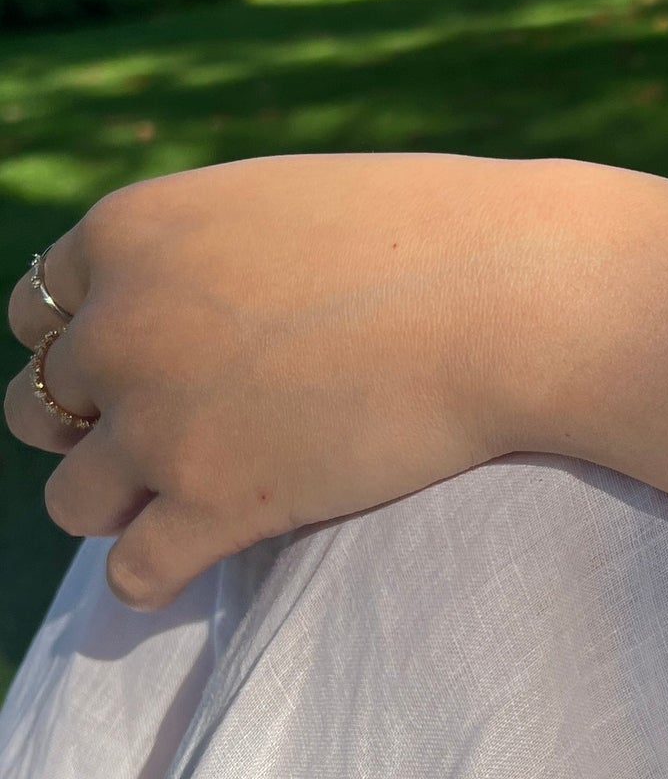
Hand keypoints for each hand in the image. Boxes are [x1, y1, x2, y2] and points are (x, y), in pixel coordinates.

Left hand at [5, 153, 539, 609]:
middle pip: (41, 405)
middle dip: (98, 425)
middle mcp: (120, 326)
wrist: (509, 294)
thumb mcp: (276, 202)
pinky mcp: (216, 505)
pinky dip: (157, 576)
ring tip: (190, 499)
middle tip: (180, 431)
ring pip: (72, 500)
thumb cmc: (425, 232)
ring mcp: (159, 423)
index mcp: (129, 233)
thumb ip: (203, 250)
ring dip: (120, 504)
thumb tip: (188, 305)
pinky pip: (132, 576)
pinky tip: (204, 557)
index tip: (149, 366)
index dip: (90, 343)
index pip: (38, 308)